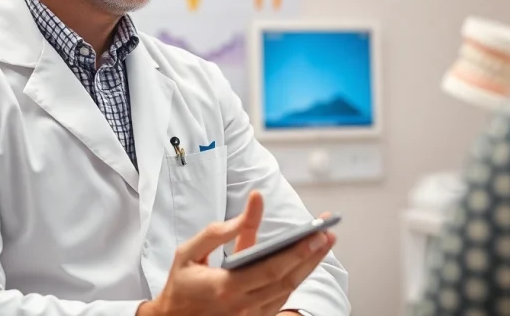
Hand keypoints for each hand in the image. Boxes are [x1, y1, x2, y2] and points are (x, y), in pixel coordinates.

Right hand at [137, 192, 336, 315]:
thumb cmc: (181, 284)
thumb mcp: (190, 251)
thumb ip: (221, 230)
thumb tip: (254, 204)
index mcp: (225, 288)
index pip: (271, 269)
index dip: (297, 253)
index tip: (316, 235)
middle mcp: (242, 307)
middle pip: (287, 281)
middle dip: (312, 256)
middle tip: (328, 234)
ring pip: (288, 292)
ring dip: (308, 267)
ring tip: (323, 243)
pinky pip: (280, 299)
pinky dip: (294, 279)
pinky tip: (305, 262)